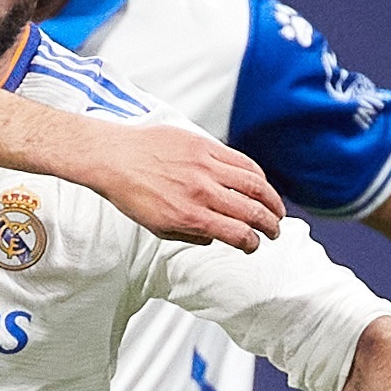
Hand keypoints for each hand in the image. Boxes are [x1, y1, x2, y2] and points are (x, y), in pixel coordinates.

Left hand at [89, 127, 284, 251]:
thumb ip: (192, 234)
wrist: (114, 158)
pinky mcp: (205, 145)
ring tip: (276, 208)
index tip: (254, 245)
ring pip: (254, 183)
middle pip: (252, 210)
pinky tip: (260, 183)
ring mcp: (206, 166)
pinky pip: (240, 160)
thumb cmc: (132, 194)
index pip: (237, 233)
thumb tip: (216, 236)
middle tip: (274, 230)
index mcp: (190, 216)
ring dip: (271, 199)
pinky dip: (256, 174)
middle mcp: (202, 192)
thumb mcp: (159, 228)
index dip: (252, 243)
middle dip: (270, 224)